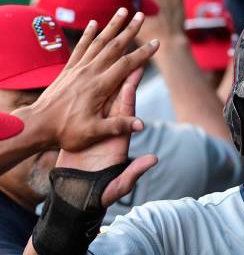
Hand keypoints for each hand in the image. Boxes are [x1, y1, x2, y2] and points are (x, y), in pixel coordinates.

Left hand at [25, 8, 158, 151]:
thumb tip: (142, 125)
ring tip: (122, 11)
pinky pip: (80, 47)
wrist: (37, 125)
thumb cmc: (66, 132)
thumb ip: (118, 127)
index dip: (143, 54)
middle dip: (130, 30)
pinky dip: (88, 34)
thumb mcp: (94, 133)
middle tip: (141, 15)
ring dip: (112, 26)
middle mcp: (89, 73)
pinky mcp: (68, 70)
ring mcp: (78, 69)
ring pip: (98, 42)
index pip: (126, 65)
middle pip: (114, 46)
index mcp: (99, 87)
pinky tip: (94, 24)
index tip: (156, 44)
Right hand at [56, 68, 157, 207]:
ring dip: (106, 80)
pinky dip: (89, 92)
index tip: (131, 79)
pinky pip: (88, 106)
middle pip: (118, 101)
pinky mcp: (86, 130)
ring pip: (103, 100)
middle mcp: (112, 131)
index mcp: (120, 140)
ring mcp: (99, 129)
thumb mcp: (119, 184)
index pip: (127, 115)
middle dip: (122, 80)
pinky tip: (87, 77)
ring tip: (108, 60)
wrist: (79, 196)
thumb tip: (153, 160)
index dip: (128, 97)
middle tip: (127, 58)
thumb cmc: (99, 193)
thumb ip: (135, 171)